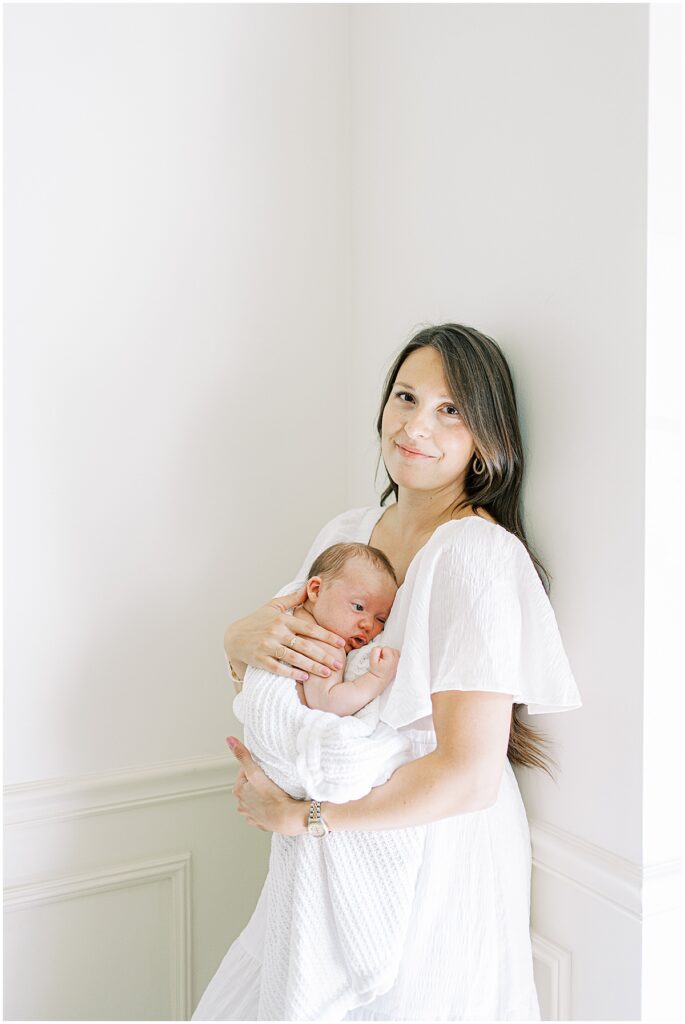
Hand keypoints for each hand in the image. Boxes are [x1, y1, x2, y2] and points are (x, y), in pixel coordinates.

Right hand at [225, 587, 346, 681]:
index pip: (309, 628)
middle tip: (339, 664)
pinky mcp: (260, 659)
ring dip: (312, 666)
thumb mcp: (273, 606)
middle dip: (324, 655)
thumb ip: (293, 598)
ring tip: (327, 673)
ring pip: (294, 657)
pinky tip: (305, 678)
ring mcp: (268, 646)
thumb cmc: (257, 621)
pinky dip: (291, 673)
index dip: (326, 636)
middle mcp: (277, 632)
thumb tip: (309, 586)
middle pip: (305, 645)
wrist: (233, 637)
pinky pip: (278, 668)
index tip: (341, 643)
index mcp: (283, 619)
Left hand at [227, 736, 306, 835]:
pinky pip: (263, 814)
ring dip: (261, 797)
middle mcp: (241, 805)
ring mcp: (251, 816)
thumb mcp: (255, 771)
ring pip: (255, 801)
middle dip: (257, 783)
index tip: (264, 770)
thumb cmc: (271, 795)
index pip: (244, 773)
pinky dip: (267, 809)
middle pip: (249, 788)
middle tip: (270, 780)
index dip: (255, 768)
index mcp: (238, 791)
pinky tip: (275, 805)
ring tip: (274, 793)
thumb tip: (229, 740)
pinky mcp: (262, 823)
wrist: (286, 817)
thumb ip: (243, 755)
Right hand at [368, 645, 400, 684]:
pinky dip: (395, 657)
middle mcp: (396, 661)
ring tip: (386, 660)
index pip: (386, 648)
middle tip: (382, 659)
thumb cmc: (376, 671)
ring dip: (391, 654)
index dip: (381, 652)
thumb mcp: (372, 659)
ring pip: (396, 652)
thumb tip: (380, 648)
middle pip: (393, 649)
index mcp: (390, 659)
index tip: (379, 659)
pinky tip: (390, 661)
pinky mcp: (400, 665)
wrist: (379, 680)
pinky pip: (399, 657)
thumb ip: (375, 650)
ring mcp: (399, 663)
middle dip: (387, 652)